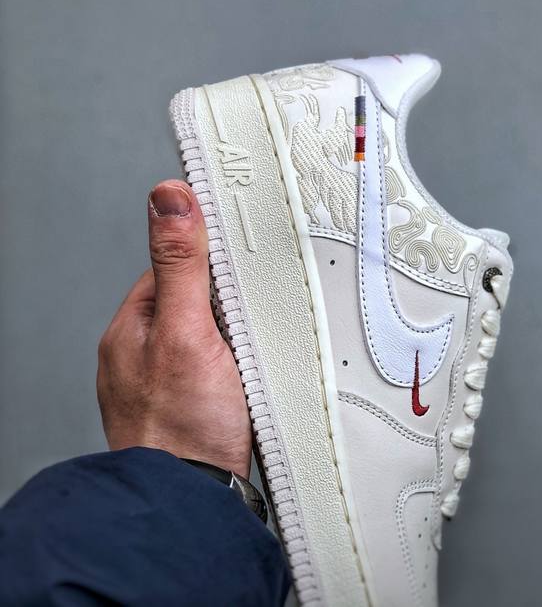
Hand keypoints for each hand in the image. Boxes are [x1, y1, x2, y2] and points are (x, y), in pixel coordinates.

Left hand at [97, 180, 251, 477]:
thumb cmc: (184, 428)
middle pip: (189, 304)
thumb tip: (168, 198)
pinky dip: (229, 369)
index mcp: (131, 328)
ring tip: (248, 358)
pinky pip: (208, 369)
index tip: (235, 264)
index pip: (172, 269)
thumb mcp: (188, 331)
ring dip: (229, 341)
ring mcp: (157, 384)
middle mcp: (137, 355)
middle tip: (246, 324)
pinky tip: (243, 383)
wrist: (193, 506)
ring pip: (202, 338)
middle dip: (222, 307)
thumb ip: (182, 265)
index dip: (208, 265)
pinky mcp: (182, 408)